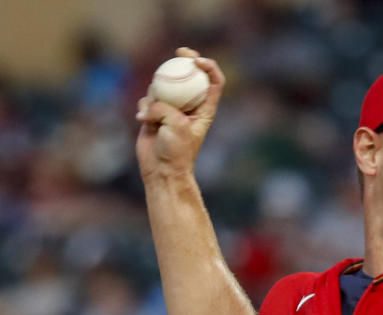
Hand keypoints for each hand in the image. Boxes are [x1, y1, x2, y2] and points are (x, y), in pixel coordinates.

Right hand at [135, 47, 225, 179]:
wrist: (161, 170)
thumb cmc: (176, 151)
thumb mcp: (176, 125)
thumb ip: (165, 107)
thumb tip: (151, 101)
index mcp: (205, 109)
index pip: (214, 82)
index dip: (210, 67)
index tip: (197, 61)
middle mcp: (190, 106)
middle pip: (190, 76)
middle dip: (186, 60)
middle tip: (180, 52)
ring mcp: (171, 109)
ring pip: (163, 87)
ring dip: (156, 94)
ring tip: (154, 116)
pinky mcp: (154, 114)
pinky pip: (147, 100)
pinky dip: (144, 107)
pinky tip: (143, 121)